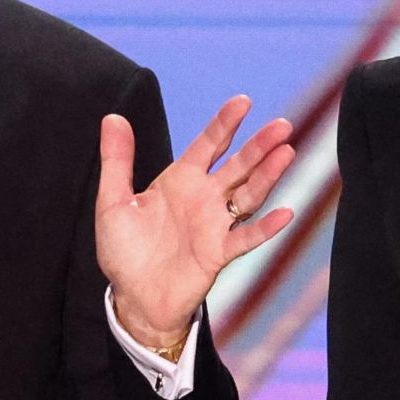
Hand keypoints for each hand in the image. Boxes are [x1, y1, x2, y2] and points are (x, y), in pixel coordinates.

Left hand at [96, 94, 295, 346]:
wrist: (132, 297)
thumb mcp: (113, 201)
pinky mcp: (219, 253)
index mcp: (180, 180)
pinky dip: (266, 228)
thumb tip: (113, 118)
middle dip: (259, 145)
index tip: (242, 102)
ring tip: (287, 153)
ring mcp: (215, 224)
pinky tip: (285, 213)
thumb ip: (117, 160)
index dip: (225, 124)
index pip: (209, 145)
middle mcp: (204, 198)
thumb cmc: (124, 251)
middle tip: (282, 125)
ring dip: (268, 175)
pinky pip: (246, 238)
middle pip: (238, 165)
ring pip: (248, 194)